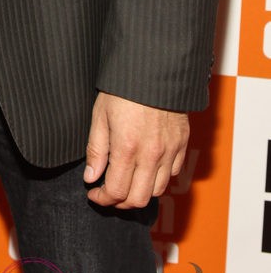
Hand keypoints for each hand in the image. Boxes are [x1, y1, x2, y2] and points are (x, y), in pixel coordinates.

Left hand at [84, 91, 188, 208]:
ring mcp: (169, 151)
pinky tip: (145, 168)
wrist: (153, 69)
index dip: (102, 199)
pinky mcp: (182, 144)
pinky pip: (172, 174)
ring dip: (140, 193)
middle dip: (120, 202)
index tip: (93, 193)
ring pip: (157, 191)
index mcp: (127, 148)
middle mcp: (151, 155)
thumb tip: (90, 177)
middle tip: (108, 193)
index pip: (116, 191)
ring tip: (126, 182)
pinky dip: (158, 179)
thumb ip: (96, 150)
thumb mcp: (100, 115)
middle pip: (138, 199)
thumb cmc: (122, 90)